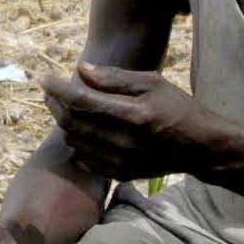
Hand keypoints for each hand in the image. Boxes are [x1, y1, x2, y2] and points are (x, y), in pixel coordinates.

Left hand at [38, 62, 221, 180]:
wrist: (199, 148)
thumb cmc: (177, 108)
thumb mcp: (152, 83)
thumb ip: (115, 78)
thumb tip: (81, 70)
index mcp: (132, 115)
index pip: (81, 100)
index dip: (57, 88)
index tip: (44, 77)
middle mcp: (123, 141)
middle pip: (71, 122)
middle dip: (55, 103)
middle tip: (51, 90)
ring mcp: (120, 161)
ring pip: (74, 140)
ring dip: (63, 121)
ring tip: (65, 106)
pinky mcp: (119, 173)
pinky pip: (84, 158)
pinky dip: (76, 141)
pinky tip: (81, 128)